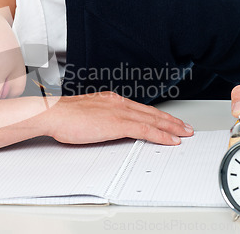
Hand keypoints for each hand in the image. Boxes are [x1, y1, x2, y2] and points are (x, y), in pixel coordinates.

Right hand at [41, 91, 193, 145]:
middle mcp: (119, 103)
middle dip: (171, 120)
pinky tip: (171, 140)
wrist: (54, 114)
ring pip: (153, 120)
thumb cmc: (64, 116)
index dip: (157, 115)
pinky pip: (146, 130)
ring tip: (184, 133)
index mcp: (111, 100)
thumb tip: (106, 127)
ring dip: (172, 127)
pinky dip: (161, 135)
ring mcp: (120, 112)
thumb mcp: (87, 114)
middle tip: (185, 126)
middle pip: (151, 112)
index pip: (141, 108)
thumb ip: (100, 118)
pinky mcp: (118, 123)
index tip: (167, 120)